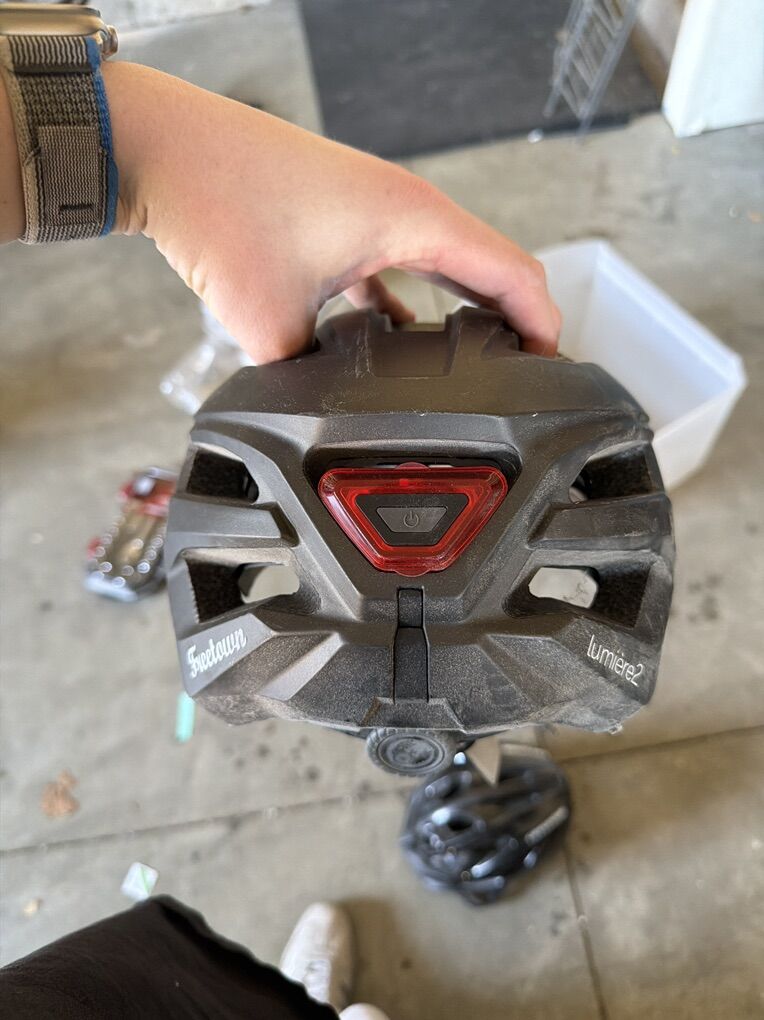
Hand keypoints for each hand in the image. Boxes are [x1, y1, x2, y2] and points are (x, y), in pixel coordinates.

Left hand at [2, 62, 560, 361]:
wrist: (163, 150)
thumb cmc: (218, 204)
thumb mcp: (269, 322)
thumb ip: (308, 381)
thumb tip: (318, 415)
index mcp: (414, 220)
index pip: (512, 273)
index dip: (544, 326)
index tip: (557, 371)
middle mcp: (405, 209)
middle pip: (488, 268)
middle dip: (514, 324)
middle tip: (524, 379)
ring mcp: (374, 211)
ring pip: (443, 267)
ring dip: (462, 312)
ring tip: (471, 370)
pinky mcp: (343, 220)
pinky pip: (396, 267)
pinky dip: (409, 304)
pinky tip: (395, 347)